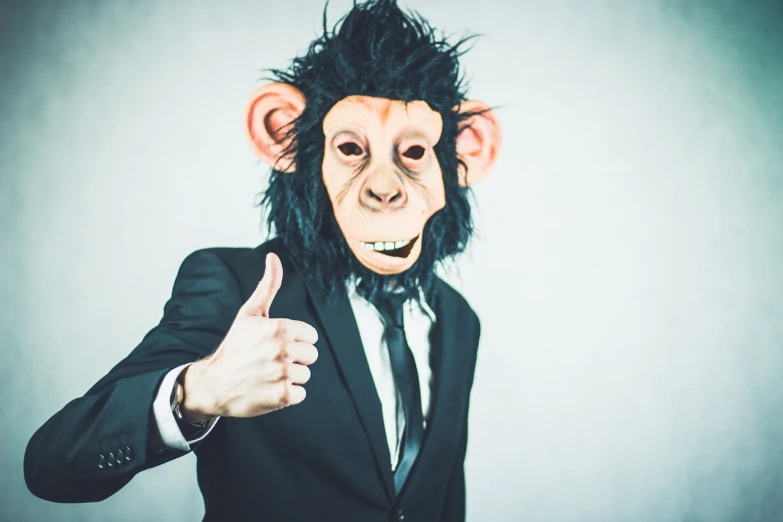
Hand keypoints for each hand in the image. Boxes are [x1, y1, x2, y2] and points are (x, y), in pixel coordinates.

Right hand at [181, 252, 318, 421]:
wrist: (213, 383)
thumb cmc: (235, 346)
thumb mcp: (250, 313)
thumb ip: (268, 286)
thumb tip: (273, 256)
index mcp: (279, 328)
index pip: (310, 336)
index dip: (295, 341)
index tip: (275, 344)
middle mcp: (282, 350)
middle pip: (311, 356)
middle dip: (295, 359)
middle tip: (270, 361)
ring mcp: (282, 374)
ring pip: (305, 375)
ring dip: (290, 378)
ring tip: (267, 375)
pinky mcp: (282, 396)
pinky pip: (300, 394)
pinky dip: (287, 395)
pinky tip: (268, 389)